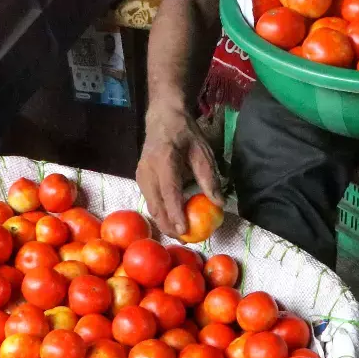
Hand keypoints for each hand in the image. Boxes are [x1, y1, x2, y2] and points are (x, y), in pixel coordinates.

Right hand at [135, 102, 221, 237]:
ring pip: (151, 205)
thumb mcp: (202, 151)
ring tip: (180, 234)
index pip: (169, 191)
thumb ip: (209, 177)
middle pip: (156, 204)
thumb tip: (218, 203)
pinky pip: (150, 200)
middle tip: (185, 240)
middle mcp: (147, 169)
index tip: (184, 229)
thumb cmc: (185, 134)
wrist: (163, 118)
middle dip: (168, 225)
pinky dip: (160, 213)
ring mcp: (141, 174)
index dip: (175, 212)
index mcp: (164, 159)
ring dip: (163, 222)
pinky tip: (171, 221)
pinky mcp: (140, 179)